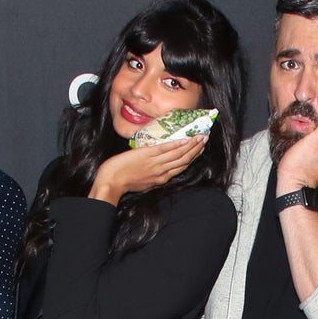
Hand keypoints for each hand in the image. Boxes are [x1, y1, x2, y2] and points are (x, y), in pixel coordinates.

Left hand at [89, 135, 206, 205]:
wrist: (112, 182)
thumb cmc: (124, 182)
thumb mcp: (143, 182)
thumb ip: (153, 175)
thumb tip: (157, 168)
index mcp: (161, 179)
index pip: (181, 167)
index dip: (192, 157)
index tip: (199, 149)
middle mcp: (161, 172)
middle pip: (183, 160)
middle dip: (196, 149)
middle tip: (205, 139)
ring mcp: (155, 163)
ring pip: (178, 154)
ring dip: (191, 145)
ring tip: (200, 136)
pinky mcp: (148, 155)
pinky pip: (166, 149)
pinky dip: (177, 144)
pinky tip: (185, 139)